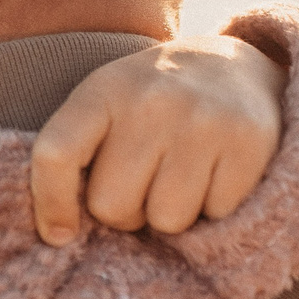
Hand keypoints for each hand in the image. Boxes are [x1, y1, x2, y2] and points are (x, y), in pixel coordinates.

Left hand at [29, 34, 286, 244]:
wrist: (234, 64)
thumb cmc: (152, 103)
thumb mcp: (105, 105)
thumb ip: (74, 155)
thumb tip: (59, 234)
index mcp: (103, 90)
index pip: (56, 153)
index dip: (50, 203)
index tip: (59, 234)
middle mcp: (151, 101)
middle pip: (112, 206)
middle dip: (125, 211)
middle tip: (144, 184)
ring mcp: (203, 120)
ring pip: (166, 220)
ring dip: (169, 214)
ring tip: (179, 178)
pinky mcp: (248, 141)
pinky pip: (216, 215)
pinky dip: (213, 209)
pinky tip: (214, 174)